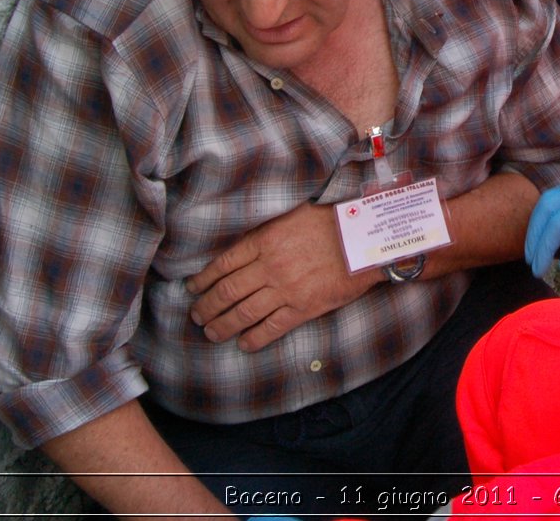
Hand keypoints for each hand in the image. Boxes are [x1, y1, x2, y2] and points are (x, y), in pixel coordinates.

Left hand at [186, 203, 369, 350]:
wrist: (366, 240)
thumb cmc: (334, 222)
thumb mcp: (293, 215)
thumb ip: (268, 231)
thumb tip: (246, 246)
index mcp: (265, 240)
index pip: (223, 264)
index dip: (203, 279)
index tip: (193, 289)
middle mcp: (269, 266)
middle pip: (227, 291)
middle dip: (206, 307)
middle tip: (197, 316)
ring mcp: (285, 289)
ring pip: (243, 313)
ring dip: (222, 326)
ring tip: (212, 333)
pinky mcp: (303, 308)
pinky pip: (271, 328)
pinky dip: (254, 338)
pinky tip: (243, 344)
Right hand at [525, 178, 559, 276]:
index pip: (558, 221)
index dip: (544, 247)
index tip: (538, 271)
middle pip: (547, 205)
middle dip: (536, 234)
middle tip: (532, 264)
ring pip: (550, 201)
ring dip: (540, 226)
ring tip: (536, 254)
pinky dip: (551, 220)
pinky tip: (552, 243)